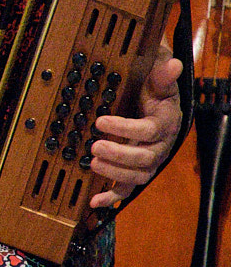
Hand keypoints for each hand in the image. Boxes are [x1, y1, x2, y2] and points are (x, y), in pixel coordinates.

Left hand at [89, 46, 184, 208]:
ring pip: (137, 175)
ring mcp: (148, 161)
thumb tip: (173, 64)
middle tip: (95, 147)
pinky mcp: (136, 170)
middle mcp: (160, 146)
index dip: (125, 128)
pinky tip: (94, 202)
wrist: (156, 104)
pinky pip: (127, 189)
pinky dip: (111, 198)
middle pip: (144, 158)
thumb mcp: (157, 80)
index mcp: (165, 123)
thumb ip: (162, 75)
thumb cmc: (154, 91)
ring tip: (92, 163)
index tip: (101, 122)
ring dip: (115, 173)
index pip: (149, 130)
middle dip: (119, 154)